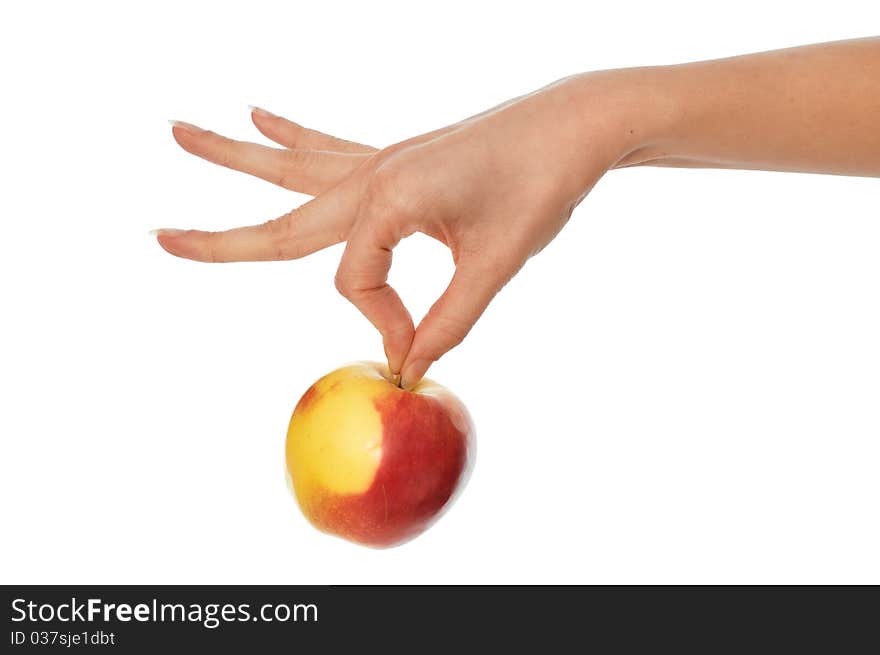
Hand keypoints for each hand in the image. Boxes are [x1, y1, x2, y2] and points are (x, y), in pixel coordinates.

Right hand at [156, 75, 645, 386]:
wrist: (573, 124)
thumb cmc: (541, 183)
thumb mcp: (497, 260)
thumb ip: (450, 317)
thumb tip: (413, 362)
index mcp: (388, 197)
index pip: (353, 283)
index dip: (381, 324)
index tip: (417, 347)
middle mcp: (372, 174)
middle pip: (280, 218)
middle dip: (220, 239)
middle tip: (158, 238)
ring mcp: (381, 160)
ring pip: (292, 169)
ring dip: (234, 156)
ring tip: (179, 134)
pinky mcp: (397, 157)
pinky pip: (330, 148)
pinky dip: (292, 137)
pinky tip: (259, 113)